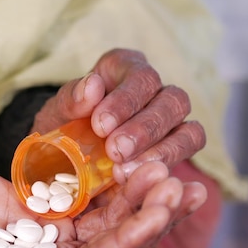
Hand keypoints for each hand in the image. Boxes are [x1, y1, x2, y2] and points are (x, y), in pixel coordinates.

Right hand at [0, 151, 205, 247]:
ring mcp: (49, 236)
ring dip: (139, 200)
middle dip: (146, 219)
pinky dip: (114, 184)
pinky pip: (89, 197)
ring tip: (169, 170)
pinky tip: (139, 162)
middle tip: (178, 186)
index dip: (125, 243)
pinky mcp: (47, 207)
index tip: (159, 212)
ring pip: (106, 222)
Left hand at [32, 48, 205, 182]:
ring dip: (161, 151)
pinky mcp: (177, 149)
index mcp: (125, 69)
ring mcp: (171, 121)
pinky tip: (139, 179)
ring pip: (189, 129)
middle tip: (116, 150)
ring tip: (125, 171)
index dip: (126, 101)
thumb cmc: (64, 127)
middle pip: (172, 100)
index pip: (140, 77)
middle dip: (144, 129)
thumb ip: (71, 99)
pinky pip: (188, 152)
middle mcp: (156, 91)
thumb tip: (91, 86)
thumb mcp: (59, 112)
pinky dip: (167, 164)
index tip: (100, 125)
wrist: (64, 159)